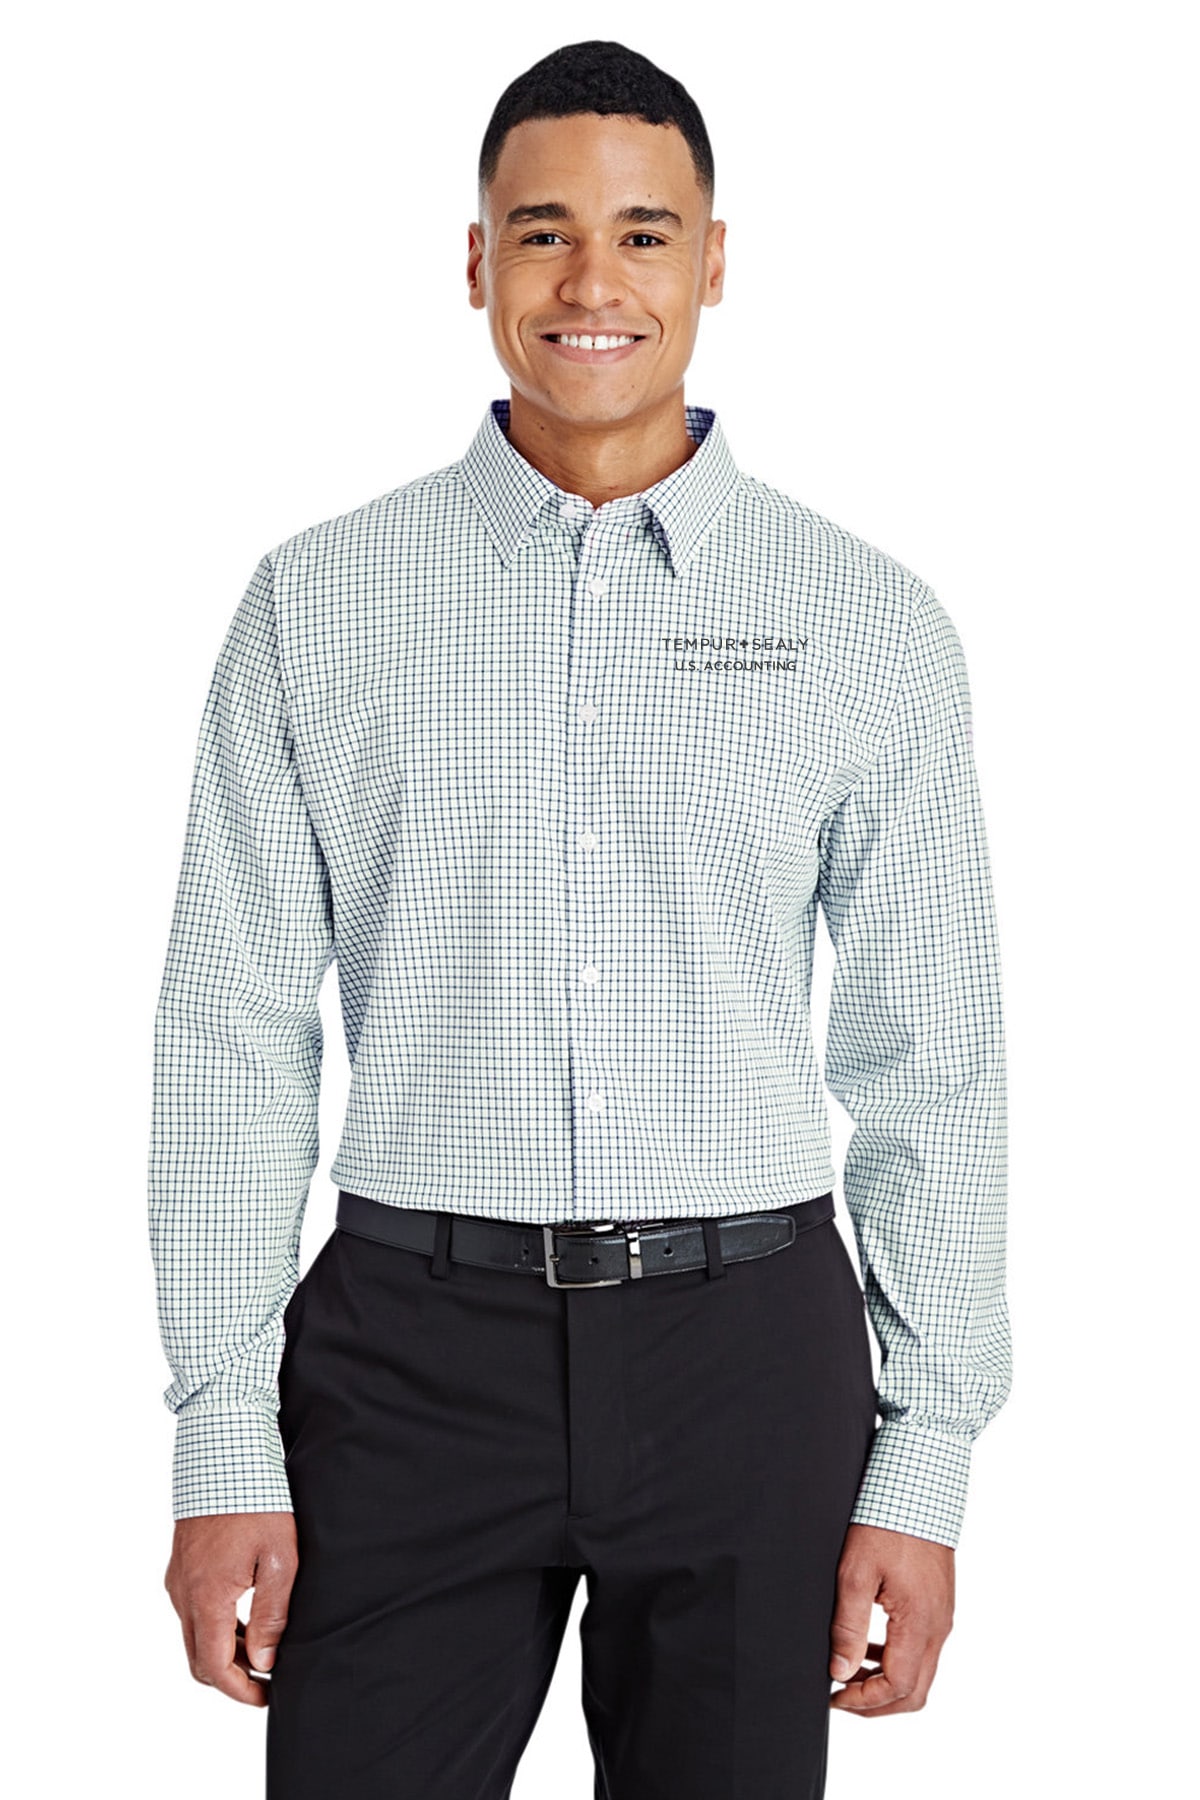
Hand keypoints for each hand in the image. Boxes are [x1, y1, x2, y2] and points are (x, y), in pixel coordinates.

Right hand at [164, 1511, 297, 1706]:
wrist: (225, 1454)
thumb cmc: (258, 1501)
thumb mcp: (280, 1559)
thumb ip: (272, 1615)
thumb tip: (264, 1662)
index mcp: (207, 1596)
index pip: (214, 1667)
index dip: (240, 1690)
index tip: (266, 1695)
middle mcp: (183, 1593)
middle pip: (199, 1658)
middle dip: (232, 1677)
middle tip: (266, 1677)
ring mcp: (177, 1579)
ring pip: (194, 1636)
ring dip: (224, 1651)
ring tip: (263, 1647)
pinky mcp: (180, 1566)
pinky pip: (192, 1612)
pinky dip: (215, 1626)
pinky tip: (246, 1616)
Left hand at [828, 1522, 954, 1715]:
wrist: (918, 1488)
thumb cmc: (887, 1522)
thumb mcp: (856, 1573)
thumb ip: (849, 1626)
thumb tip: (840, 1670)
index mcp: (920, 1623)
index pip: (898, 1687)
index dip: (864, 1702)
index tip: (834, 1697)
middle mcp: (938, 1627)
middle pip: (915, 1692)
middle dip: (876, 1703)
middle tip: (841, 1696)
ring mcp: (942, 1617)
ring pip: (920, 1672)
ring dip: (886, 1681)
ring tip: (848, 1670)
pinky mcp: (939, 1605)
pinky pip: (922, 1648)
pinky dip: (896, 1659)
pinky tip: (869, 1644)